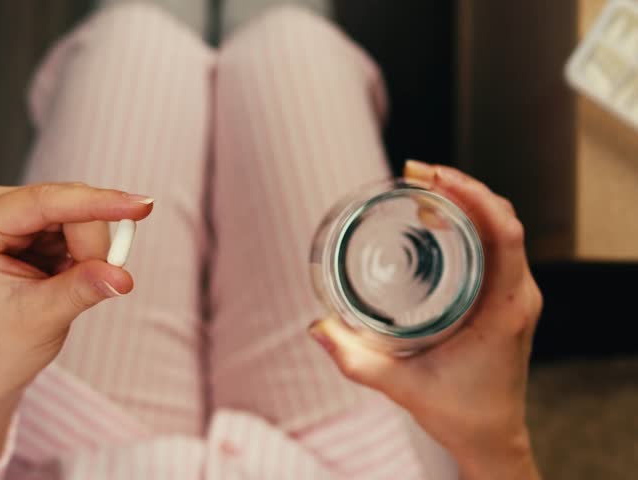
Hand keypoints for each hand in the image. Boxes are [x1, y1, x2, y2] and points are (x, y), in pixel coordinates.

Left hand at [0, 183, 152, 476]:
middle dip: (92, 246)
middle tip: (99, 283)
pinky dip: (88, 254)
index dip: (97, 203)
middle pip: (70, 205)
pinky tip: (68, 276)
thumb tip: (123, 274)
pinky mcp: (36, 223)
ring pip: (82, 214)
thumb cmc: (0, 343)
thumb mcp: (42, 318)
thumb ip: (82, 289)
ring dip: (91, 252)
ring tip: (67, 288)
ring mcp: (15, 213)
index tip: (141, 206)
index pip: (45, 201)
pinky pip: (83, 225)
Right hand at [309, 161, 542, 479]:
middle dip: (462, 188)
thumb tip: (317, 328)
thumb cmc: (459, 413)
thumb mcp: (401, 387)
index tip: (436, 178)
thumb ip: (354, 360)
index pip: (505, 234)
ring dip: (467, 201)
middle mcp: (518, 294)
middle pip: (503, 219)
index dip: (473, 196)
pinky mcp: (506, 297)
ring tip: (423, 188)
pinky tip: (438, 218)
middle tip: (418, 174)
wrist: (489, 436)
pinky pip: (497, 245)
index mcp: (505, 309)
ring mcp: (515, 294)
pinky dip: (471, 221)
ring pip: (501, 228)